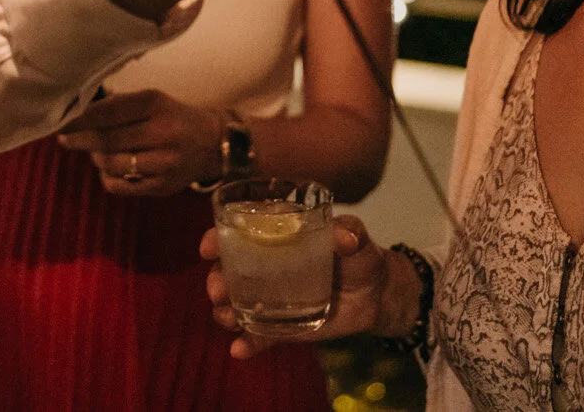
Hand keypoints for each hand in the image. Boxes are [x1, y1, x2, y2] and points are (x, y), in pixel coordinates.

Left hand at [56, 89, 222, 195]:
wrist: (212, 144)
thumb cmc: (172, 117)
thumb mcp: (152, 101)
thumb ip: (119, 106)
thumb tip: (76, 112)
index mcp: (156, 104)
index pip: (109, 111)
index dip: (81, 117)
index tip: (60, 119)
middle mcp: (162, 133)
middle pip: (108, 139)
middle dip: (80, 139)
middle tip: (64, 138)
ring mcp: (165, 164)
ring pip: (113, 164)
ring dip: (96, 158)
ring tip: (94, 151)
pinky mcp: (163, 188)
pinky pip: (121, 186)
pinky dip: (107, 177)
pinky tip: (109, 169)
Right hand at [201, 214, 397, 356]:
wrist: (375, 294)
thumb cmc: (358, 255)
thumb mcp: (355, 238)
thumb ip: (350, 234)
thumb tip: (346, 240)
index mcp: (273, 236)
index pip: (237, 233)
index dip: (217, 238)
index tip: (208, 248)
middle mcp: (262, 266)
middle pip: (227, 271)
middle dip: (216, 280)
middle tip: (218, 290)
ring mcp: (269, 298)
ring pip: (236, 305)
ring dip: (225, 312)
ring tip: (229, 318)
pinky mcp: (280, 325)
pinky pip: (258, 335)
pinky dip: (247, 343)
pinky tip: (239, 350)